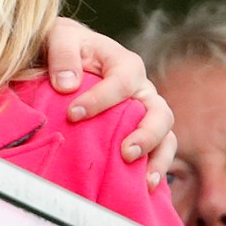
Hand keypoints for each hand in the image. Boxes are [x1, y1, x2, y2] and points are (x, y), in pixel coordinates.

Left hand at [43, 17, 174, 189]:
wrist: (68, 54)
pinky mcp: (139, 130)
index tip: (73, 114)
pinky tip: (145, 188)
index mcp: (124, 63)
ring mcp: (145, 112)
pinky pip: (158, 151)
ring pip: (165, 135)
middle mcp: (142, 89)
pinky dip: (156, 168)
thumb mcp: (59, 38)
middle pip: (159, 112)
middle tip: (125, 153)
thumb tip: (67, 85)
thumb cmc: (66, 45)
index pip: (121, 82)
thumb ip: (63, 56)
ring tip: (144, 180)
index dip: (100, 100)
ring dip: (158, 158)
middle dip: (146, 135)